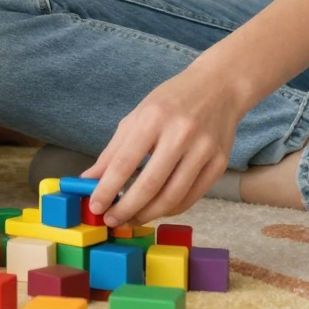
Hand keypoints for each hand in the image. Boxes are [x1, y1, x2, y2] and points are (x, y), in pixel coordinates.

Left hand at [88, 60, 244, 225]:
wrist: (220, 87)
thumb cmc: (172, 101)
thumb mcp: (138, 116)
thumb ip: (113, 150)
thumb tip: (88, 179)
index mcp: (154, 118)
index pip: (125, 162)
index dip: (107, 189)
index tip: (95, 207)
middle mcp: (181, 133)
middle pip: (150, 185)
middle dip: (126, 209)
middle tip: (112, 221)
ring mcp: (204, 150)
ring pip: (172, 197)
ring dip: (148, 214)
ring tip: (132, 219)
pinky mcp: (220, 163)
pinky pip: (192, 197)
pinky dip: (171, 209)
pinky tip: (157, 209)